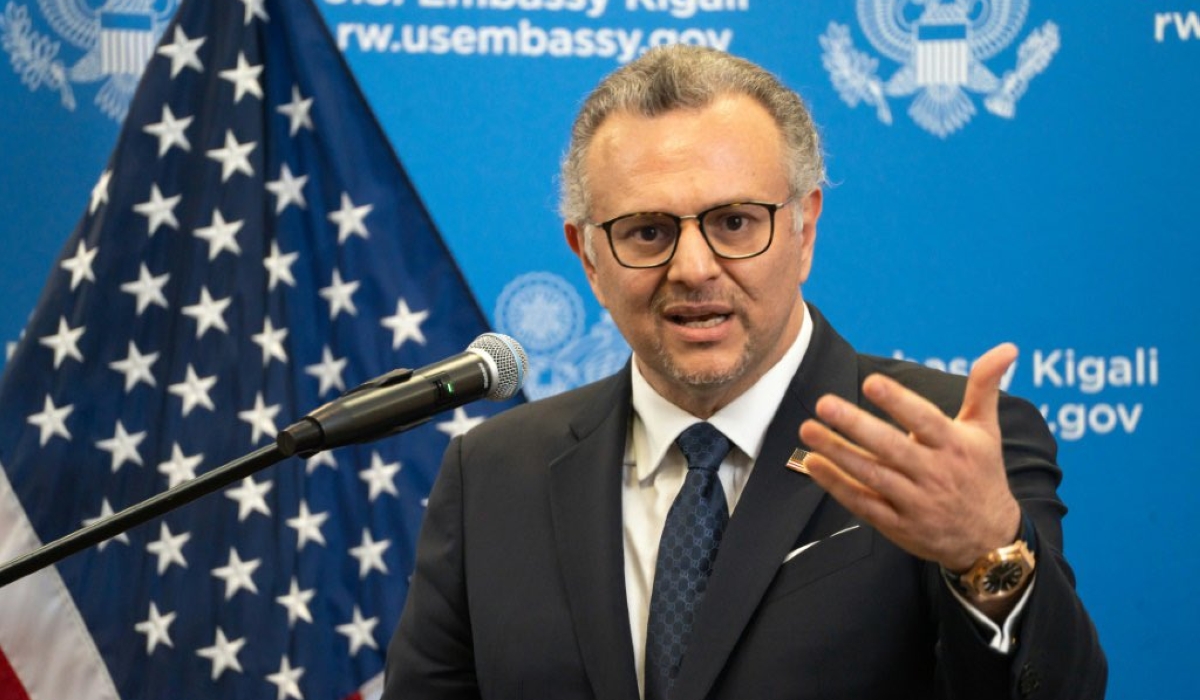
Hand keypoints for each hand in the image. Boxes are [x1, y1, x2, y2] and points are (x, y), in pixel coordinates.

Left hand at [798, 343, 1021, 571]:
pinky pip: (862, 503)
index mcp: (955, 446)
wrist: (989, 540)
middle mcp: (934, 474)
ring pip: (871, 475)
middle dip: (856, 425)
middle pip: (891, 448)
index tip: (872, 382)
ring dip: (837, 453)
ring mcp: (914, 502)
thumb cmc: (981, 474)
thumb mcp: (986, 431)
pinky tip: (813, 463)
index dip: (899, 402)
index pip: (925, 421)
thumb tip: (1008, 346)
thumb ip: (984, 387)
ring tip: (808, 429)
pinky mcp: (897, 525)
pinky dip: (836, 485)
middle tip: (824, 403)